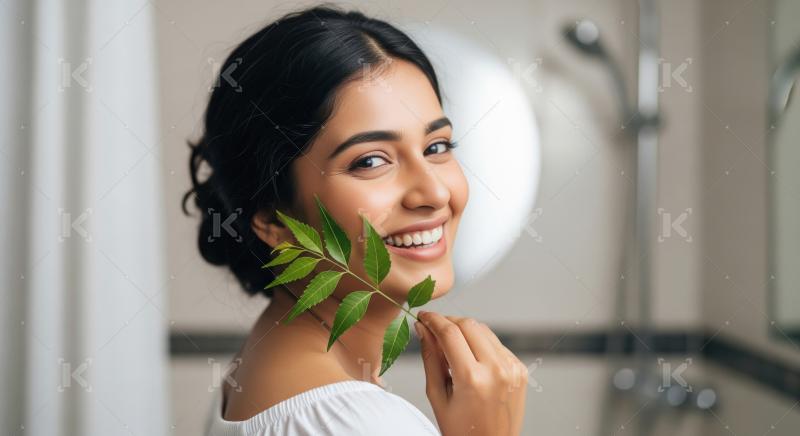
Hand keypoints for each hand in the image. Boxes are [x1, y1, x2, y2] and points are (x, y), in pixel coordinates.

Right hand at [416, 311, 526, 435]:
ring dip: (464, 330)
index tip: (422, 316)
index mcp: (472, 379)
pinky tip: (470, 357)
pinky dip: (480, 343)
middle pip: (468, 325)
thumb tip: (422, 328)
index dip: (433, 320)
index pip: (449, 333)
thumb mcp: (438, 395)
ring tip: (450, 345)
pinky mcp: (520, 369)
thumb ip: (430, 357)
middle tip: (433, 328)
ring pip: (483, 330)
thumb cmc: (461, 429)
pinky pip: (496, 344)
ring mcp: (512, 368)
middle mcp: (496, 370)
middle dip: (448, 322)